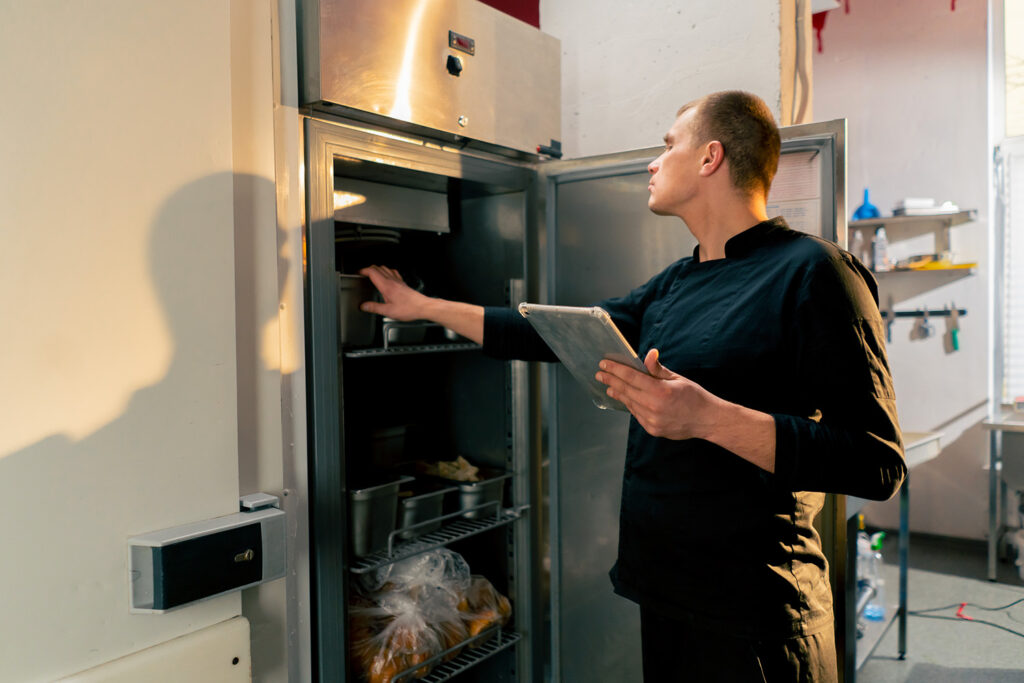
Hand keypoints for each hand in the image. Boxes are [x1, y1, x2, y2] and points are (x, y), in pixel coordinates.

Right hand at [359, 265, 429, 320]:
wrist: (423, 307)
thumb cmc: (409, 309)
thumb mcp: (388, 311)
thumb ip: (374, 308)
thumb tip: (364, 306)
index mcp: (386, 286)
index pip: (372, 272)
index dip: (363, 270)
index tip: (359, 273)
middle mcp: (392, 281)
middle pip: (378, 268)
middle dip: (369, 269)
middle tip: (363, 274)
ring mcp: (398, 281)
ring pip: (386, 268)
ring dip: (377, 269)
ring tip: (372, 274)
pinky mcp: (403, 283)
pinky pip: (394, 272)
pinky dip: (387, 272)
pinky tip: (387, 277)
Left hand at [595, 348, 721, 439]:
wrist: (707, 421)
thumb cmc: (694, 397)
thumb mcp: (677, 378)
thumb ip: (658, 369)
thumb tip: (649, 354)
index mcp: (660, 391)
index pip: (631, 377)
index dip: (615, 370)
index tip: (604, 365)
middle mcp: (653, 407)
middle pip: (626, 390)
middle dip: (611, 381)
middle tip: (600, 374)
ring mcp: (652, 420)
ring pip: (629, 403)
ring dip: (618, 393)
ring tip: (609, 386)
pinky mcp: (652, 429)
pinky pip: (636, 414)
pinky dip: (630, 405)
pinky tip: (626, 398)